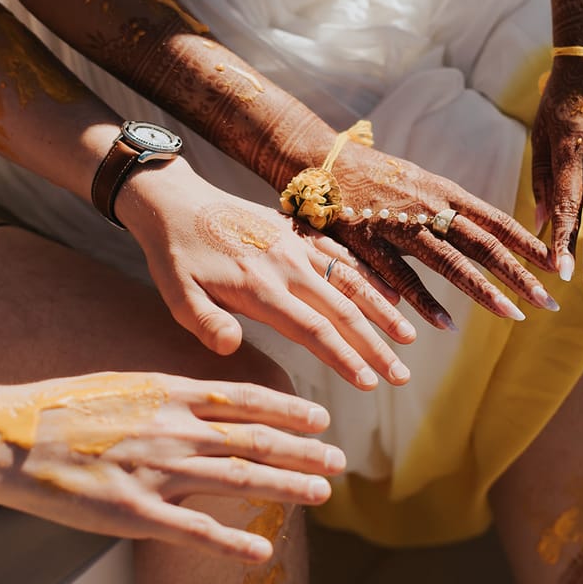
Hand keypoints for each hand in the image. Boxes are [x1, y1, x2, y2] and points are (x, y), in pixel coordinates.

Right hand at [0, 372, 345, 561]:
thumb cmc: (63, 409)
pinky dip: (233, 542)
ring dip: (287, 487)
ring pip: (239, 478)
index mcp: (171, 393)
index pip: (246, 400)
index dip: (290, 411)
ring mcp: (157, 470)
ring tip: (323, 495)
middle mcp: (174, 428)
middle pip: (255, 439)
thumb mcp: (125, 383)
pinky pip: (194, 531)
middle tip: (340, 461)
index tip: (321, 419)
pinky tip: (263, 553)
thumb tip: (205, 401)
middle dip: (304, 451)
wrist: (10, 436)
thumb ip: (169, 395)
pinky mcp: (135, 512)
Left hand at [119, 162, 416, 390]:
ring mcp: (295, 245)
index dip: (346, 358)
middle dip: (376, 346)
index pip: (314, 330)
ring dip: (382, 311)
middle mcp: (286, 265)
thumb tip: (233, 348)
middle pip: (343, 310)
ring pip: (350, 280)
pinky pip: (339, 254)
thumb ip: (205, 323)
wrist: (172, 200)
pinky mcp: (294, 231)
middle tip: (402, 377)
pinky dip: (367, 274)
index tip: (370, 383)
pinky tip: (390, 292)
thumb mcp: (175, 294)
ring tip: (410, 338)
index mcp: (260, 287)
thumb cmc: (173, 255)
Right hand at [323, 144, 556, 327]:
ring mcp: (400, 225)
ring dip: (484, 290)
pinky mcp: (369, 242)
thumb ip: (449, 210)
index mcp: (445, 193)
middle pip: (484, 244)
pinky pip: (401, 276)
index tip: (559, 264)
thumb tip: (485, 236)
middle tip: (551, 301)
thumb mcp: (420, 185)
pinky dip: (424, 302)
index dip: (530, 243)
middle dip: (520, 274)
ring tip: (514, 315)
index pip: (497, 221)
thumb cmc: (374, 175)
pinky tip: (446, 325)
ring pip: (450, 261)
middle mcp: (430, 208)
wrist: (322, 159)